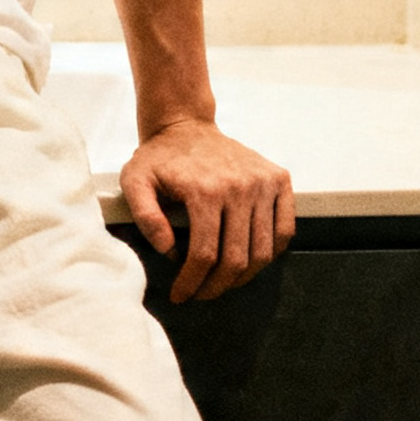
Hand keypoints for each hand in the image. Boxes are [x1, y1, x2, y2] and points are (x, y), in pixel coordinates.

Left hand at [120, 118, 293, 302]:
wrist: (184, 125)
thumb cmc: (159, 158)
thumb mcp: (135, 181)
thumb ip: (145, 216)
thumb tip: (169, 251)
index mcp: (205, 190)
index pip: (205, 254)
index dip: (193, 282)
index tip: (181, 295)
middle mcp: (239, 186)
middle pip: (237, 258)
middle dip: (217, 286)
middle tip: (201, 294)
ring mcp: (263, 182)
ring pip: (263, 251)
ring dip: (244, 277)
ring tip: (223, 281)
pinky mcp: (278, 179)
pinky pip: (284, 230)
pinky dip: (271, 252)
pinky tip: (249, 258)